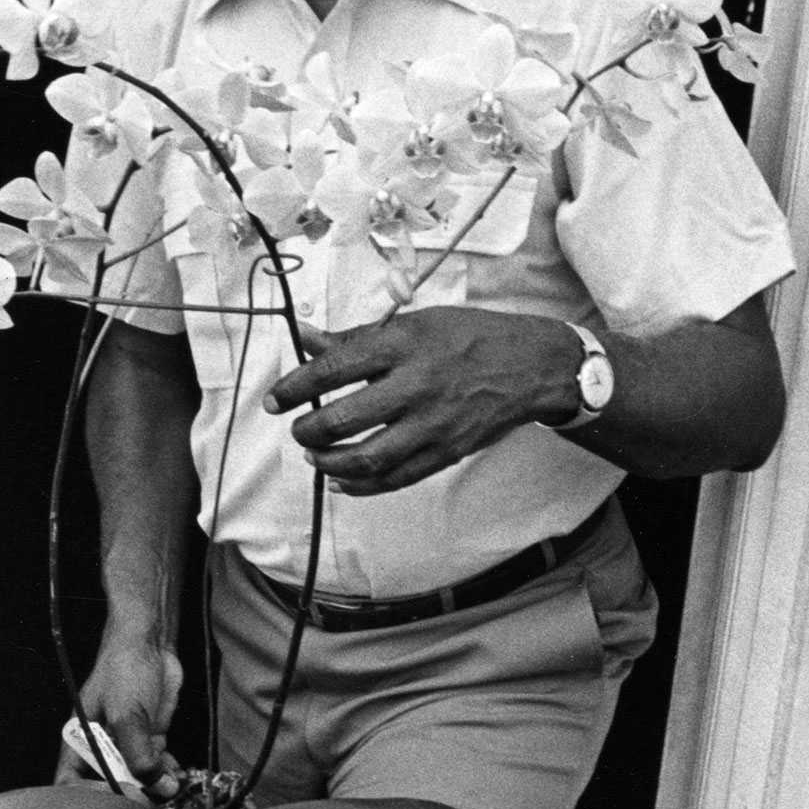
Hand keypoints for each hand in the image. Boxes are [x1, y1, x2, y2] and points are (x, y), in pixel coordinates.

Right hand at [66, 632, 184, 798]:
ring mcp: (125, 747)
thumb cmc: (124, 671)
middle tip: (153, 797)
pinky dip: (167, 774)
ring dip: (155, 787)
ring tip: (171, 785)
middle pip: (108, 788)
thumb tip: (160, 788)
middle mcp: (99, 749)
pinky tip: (177, 772)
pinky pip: (155, 769)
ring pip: (137, 781)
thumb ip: (138, 754)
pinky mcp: (147, 742)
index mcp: (79, 742)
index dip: (90, 797)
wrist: (149, 645)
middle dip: (131, 796)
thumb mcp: (127, 714)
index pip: (71, 784)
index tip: (119, 796)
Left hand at [264, 309, 584, 493]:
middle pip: (343, 419)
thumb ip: (357, 336)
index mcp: (403, 345)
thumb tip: (306, 338)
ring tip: (314, 454)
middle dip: (308, 429)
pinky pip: (395, 479)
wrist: (531, 366)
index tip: (276, 399)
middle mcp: (416, 386)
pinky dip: (362, 485)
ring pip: (366, 458)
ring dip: (329, 462)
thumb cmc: (470, 338)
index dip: (295, 387)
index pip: (333, 369)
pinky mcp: (446, 453)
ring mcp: (432, 425)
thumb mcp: (414, 323)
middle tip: (298, 428)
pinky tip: (341, 480)